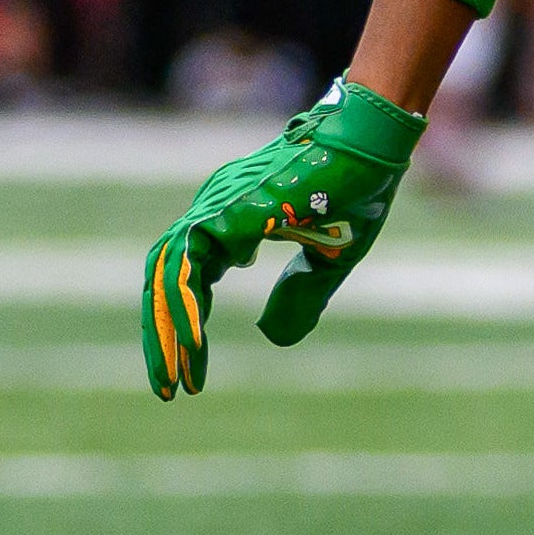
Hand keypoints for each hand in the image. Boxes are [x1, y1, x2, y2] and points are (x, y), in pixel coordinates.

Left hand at [140, 76, 424, 396]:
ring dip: (166, 332)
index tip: (193, 376)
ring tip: (173, 380)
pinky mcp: (228, 212)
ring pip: (166, 275)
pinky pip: (188, 267)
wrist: (371, 144)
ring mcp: (216, 209)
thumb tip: (270, 338)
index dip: (187, 328)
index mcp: (232, 223)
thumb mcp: (329, 259)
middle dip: (162, 340)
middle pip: (164, 282)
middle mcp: (213, 213)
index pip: (189, 280)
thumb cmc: (356, 188)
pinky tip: (192, 348)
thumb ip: (300, 296)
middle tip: (167, 390)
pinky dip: (185, 310)